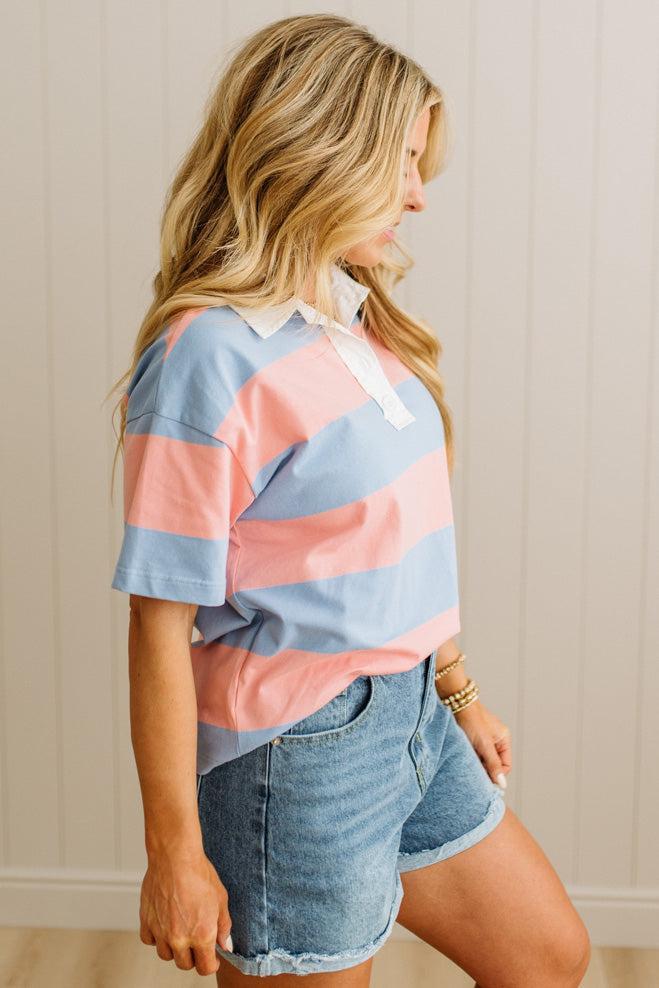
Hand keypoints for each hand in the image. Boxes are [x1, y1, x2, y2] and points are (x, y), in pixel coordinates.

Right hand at [139, 842, 232, 976]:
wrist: (175, 857)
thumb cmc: (199, 874)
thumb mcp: (221, 899)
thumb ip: (223, 926)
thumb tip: (225, 945)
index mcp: (202, 935)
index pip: (204, 968)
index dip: (210, 964)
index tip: (211, 958)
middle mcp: (180, 938)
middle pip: (185, 964)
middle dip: (193, 956)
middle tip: (197, 940)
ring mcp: (161, 931)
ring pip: (166, 954)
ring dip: (174, 948)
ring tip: (181, 931)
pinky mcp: (146, 921)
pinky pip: (149, 941)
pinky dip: (156, 937)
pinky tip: (164, 924)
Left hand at [453, 699, 510, 789]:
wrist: (454, 702)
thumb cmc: (471, 719)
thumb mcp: (484, 744)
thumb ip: (493, 764)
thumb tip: (502, 784)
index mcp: (503, 739)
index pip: (505, 766)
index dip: (496, 774)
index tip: (484, 780)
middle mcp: (495, 740)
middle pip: (493, 764)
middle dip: (484, 769)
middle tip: (473, 771)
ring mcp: (483, 739)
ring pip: (482, 760)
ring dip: (475, 763)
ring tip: (466, 761)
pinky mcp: (471, 739)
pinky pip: (473, 754)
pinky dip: (468, 758)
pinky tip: (462, 757)